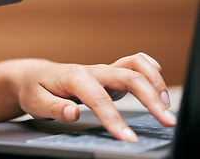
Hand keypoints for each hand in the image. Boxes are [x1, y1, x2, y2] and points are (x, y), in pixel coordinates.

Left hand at [14, 53, 176, 141]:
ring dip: (155, 81)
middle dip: (151, 97)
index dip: (114, 119)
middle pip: (128, 76)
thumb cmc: (35, 89)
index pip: (98, 99)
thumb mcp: (36, 102)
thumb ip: (55, 108)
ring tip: (166, 104)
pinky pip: (134, 64)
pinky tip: (157, 86)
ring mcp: (101, 70)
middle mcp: (92, 70)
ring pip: (135, 65)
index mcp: (74, 77)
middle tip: (166, 120)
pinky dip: (149, 71)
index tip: (127, 138)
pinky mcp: (108, 74)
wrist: (35, 76)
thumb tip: (73, 112)